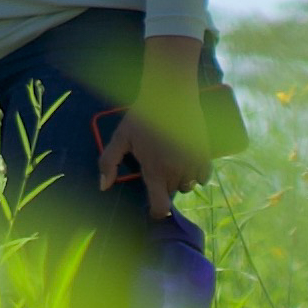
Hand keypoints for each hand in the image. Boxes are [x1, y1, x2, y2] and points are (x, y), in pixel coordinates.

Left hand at [96, 33, 214, 223]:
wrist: (170, 95)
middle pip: (171, 193)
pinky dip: (197, 174)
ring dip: (179, 180)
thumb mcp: (120, 137)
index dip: (156, 212)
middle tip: (155, 166)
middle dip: (163, 186)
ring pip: (187, 185)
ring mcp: (192, 164)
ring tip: (170, 162)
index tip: (152, 208)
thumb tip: (103, 187)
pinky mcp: (205, 154)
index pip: (160, 207)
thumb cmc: (142, 116)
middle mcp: (176, 173)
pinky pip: (203, 177)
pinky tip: (187, 163)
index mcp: (155, 172)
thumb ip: (108, 163)